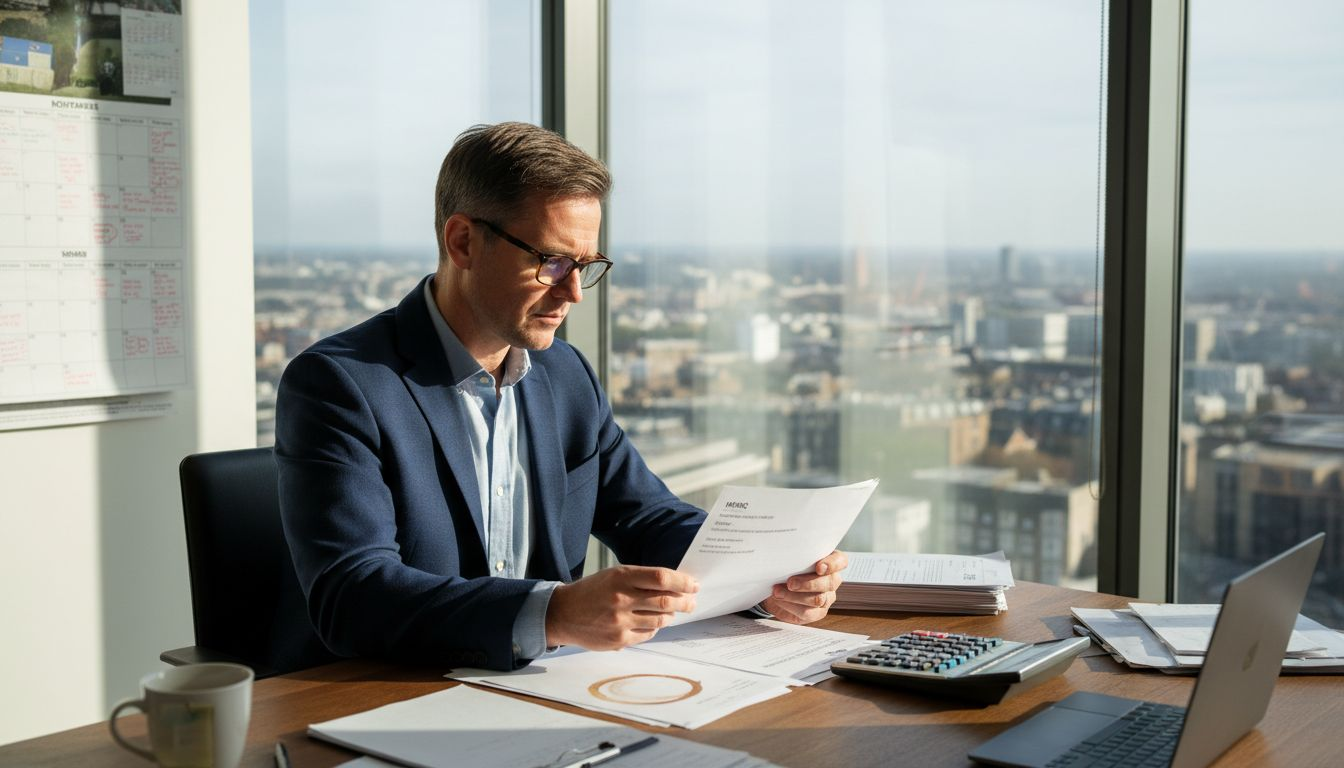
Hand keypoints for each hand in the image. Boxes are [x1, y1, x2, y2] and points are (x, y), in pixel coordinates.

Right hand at [545, 565, 698, 649]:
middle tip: (692, 602)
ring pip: (659, 620)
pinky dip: (655, 628)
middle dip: (684, 602)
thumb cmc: (593, 591)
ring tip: (673, 612)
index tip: (694, 585)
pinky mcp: (618, 639)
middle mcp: (621, 598)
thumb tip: (674, 585)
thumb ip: (641, 579)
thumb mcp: (614, 576)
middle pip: (665, 601)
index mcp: (621, 577)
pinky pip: (648, 634)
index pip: (661, 578)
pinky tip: (653, 623)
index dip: (682, 582)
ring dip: (671, 616)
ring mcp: (620, 621)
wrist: (563, 613)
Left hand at [762, 550, 847, 624]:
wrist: (776, 588)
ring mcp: (827, 598)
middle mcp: (832, 580)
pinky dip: (791, 606)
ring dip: (794, 596)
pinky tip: (780, 601)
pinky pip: (808, 612)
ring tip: (777, 592)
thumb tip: (784, 556)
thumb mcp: (789, 559)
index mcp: (829, 562)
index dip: (832, 564)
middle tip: (790, 583)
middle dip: (808, 584)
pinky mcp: (817, 613)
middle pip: (829, 583)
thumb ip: (794, 556)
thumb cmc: (785, 568)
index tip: (818, 567)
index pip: (840, 561)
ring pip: (817, 599)